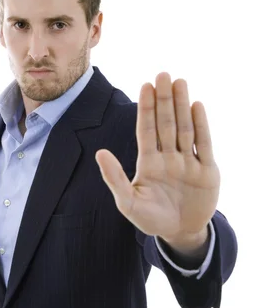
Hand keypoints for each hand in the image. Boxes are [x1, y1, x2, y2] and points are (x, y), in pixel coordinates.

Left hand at [95, 72, 219, 240]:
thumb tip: (99, 152)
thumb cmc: (150, 219)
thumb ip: (114, 178)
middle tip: (163, 74)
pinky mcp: (207, 170)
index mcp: (149, 162)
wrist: (179, 233)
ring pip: (185, 128)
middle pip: (166, 123)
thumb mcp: (128, 202)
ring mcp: (188, 162)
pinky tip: (197, 106)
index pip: (146, 129)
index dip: (146, 108)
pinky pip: (203, 144)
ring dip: (182, 105)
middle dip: (164, 99)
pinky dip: (201, 125)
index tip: (145, 85)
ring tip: (180, 82)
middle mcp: (168, 157)